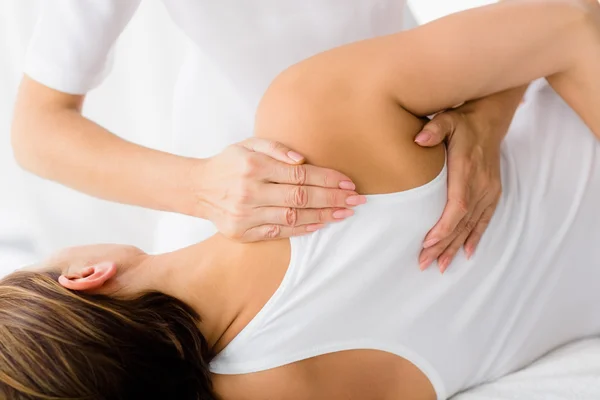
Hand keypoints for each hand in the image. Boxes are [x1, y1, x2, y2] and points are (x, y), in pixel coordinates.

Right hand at [191, 138, 364, 241]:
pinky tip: (321, 223)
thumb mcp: (248, 144)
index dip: (328, 180)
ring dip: (323, 215)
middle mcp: (249, 191)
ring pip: (293, 216)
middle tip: (357, 201)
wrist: (198, 188)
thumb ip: (275, 147)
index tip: (349, 183)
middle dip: (333, 199)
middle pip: (301, 197)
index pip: (300, 175)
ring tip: (345, 214)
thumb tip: (302, 160)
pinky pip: (279, 231)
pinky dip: (302, 228)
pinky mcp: (243, 232)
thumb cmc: (229, 163)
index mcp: (254, 166)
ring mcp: (246, 215)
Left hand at [415, 109, 502, 272]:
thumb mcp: (447, 120)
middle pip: (462, 222)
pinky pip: (485, 220)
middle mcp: (481, 185)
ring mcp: (489, 191)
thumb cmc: (462, 123)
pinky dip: (475, 237)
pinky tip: (467, 254)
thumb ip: (434, 129)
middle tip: (424, 262)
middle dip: (443, 244)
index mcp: (467, 170)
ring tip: (441, 266)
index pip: (458, 205)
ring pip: (471, 225)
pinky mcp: (493, 194)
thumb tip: (419, 139)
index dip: (445, 226)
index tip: (428, 241)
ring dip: (456, 246)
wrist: (489, 122)